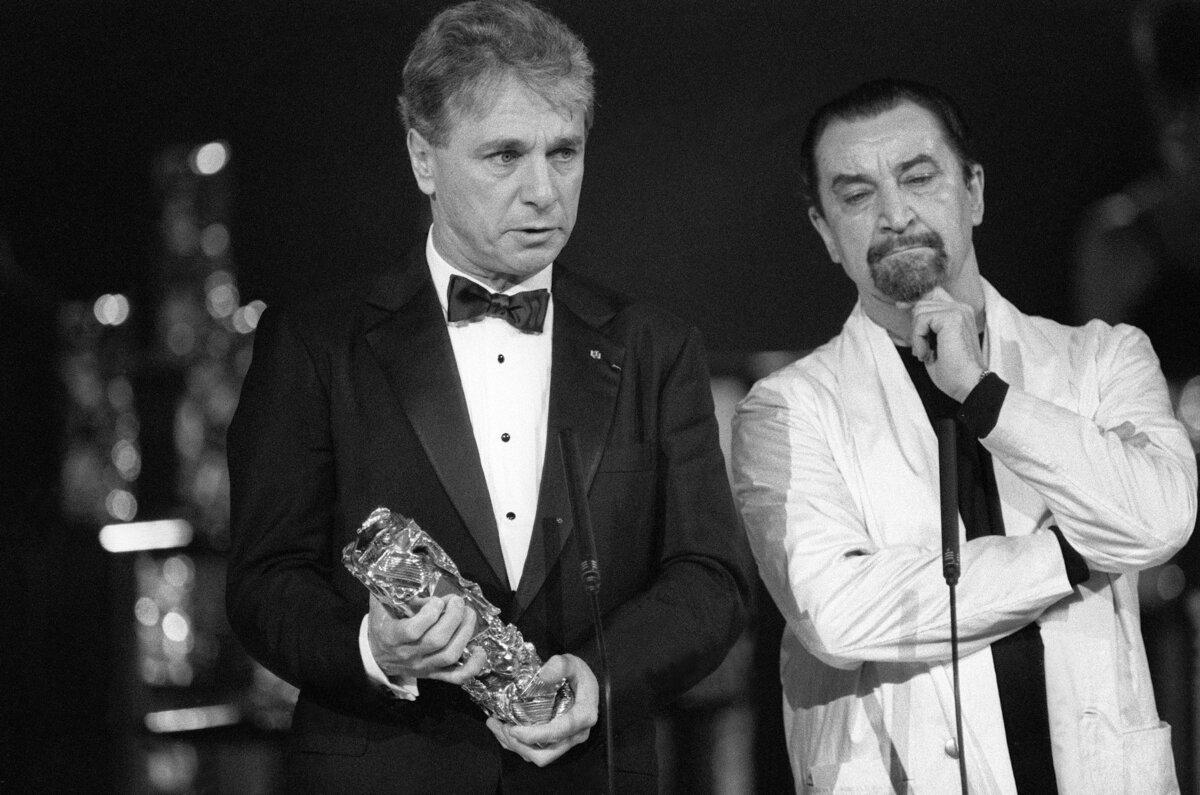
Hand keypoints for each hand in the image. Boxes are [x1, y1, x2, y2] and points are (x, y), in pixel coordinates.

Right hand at [367, 594, 486, 683]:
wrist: (376, 656)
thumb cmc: (381, 625)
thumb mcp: (380, 604)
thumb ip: (392, 588)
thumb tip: (409, 571)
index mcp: (392, 636)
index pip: (414, 630)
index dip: (430, 612)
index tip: (437, 600)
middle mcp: (408, 654)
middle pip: (437, 640)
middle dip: (454, 616)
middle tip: (458, 601)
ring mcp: (423, 666)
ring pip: (450, 655)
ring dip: (465, 632)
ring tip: (469, 614)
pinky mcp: (434, 674)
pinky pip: (456, 677)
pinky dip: (472, 666)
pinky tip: (479, 650)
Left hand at [487, 654, 598, 766]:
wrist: (585, 683)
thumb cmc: (579, 674)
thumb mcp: (573, 663)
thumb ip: (560, 665)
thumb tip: (544, 675)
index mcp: (582, 717)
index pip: (557, 733)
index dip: (533, 735)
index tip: (513, 728)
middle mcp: (576, 735)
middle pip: (545, 755)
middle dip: (519, 745)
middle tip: (501, 726)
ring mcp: (567, 742)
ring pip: (538, 757)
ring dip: (514, 745)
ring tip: (496, 725)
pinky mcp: (557, 743)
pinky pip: (536, 753)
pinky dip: (517, 745)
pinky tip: (503, 730)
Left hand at [905, 287, 985, 400]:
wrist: (968, 384)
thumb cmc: (952, 370)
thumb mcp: (935, 342)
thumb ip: (927, 325)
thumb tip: (906, 308)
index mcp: (960, 313)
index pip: (933, 294)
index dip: (915, 301)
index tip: (900, 307)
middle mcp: (961, 308)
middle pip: (922, 303)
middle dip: (916, 327)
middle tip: (923, 350)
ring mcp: (958, 311)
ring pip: (920, 311)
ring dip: (917, 336)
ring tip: (927, 354)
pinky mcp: (952, 318)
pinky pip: (921, 320)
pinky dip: (919, 339)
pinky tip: (928, 353)